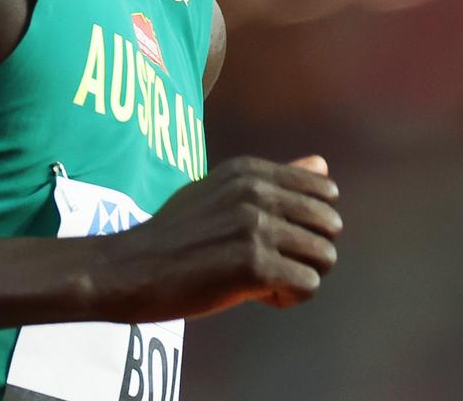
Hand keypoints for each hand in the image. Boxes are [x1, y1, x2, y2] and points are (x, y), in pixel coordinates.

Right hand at [108, 154, 341, 322]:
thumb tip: (322, 165)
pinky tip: (257, 294)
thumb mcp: (221, 192)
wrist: (132, 268)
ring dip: (300, 275)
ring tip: (265, 279)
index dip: (310, 221)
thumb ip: (274, 180)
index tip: (280, 236)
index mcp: (249, 171)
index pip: (324, 189)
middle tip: (274, 262)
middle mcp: (255, 192)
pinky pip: (307, 285)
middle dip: (310, 250)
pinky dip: (287, 297)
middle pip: (330, 225)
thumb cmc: (177, 233)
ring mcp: (254, 227)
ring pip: (325, 257)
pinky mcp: (253, 265)